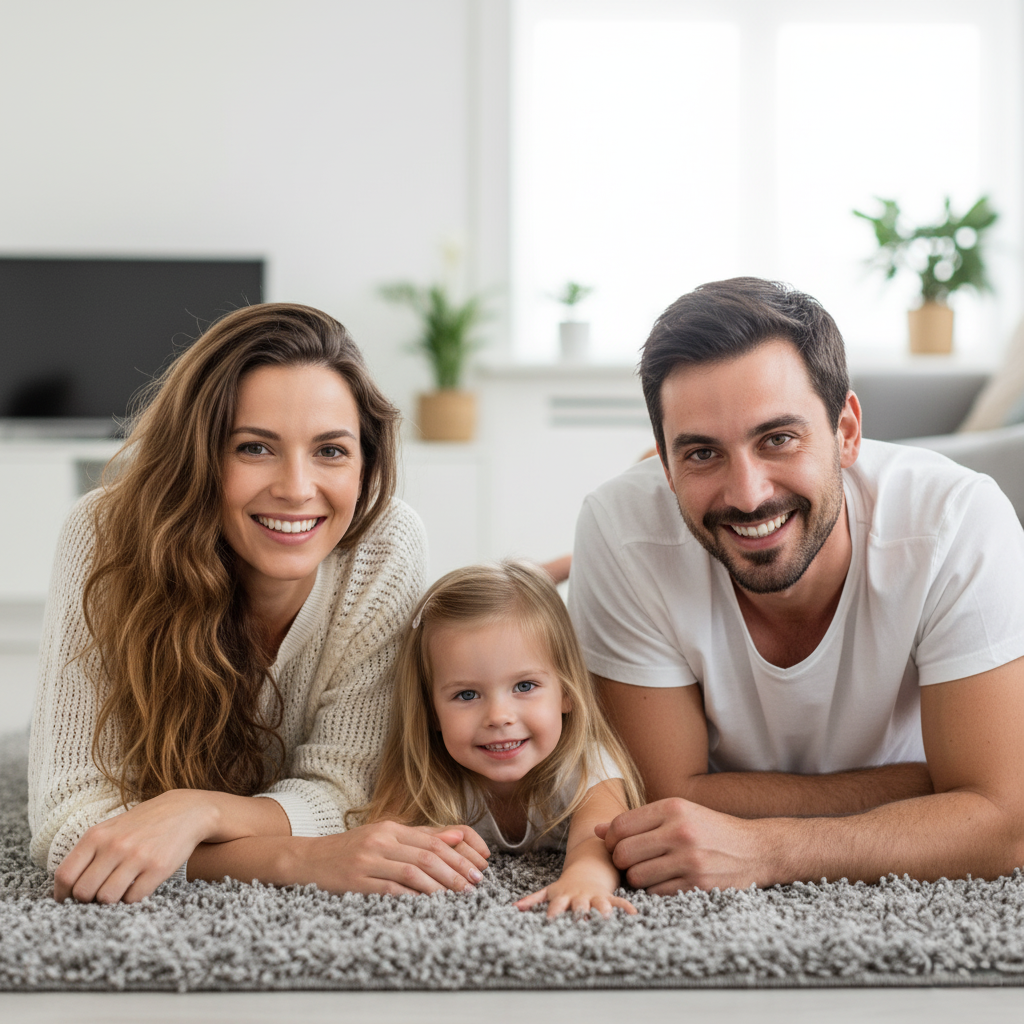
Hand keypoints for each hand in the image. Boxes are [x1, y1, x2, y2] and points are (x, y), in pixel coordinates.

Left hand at [54, 789, 219, 903]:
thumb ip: (89, 854)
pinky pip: (133, 899)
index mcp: (97, 835)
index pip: (65, 875)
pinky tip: (136, 888)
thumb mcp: (111, 829)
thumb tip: (67, 889)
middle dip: (86, 901)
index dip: (62, 895)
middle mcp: (115, 846)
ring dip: (109, 902)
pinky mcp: (158, 868)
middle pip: (83, 892)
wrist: (186, 811)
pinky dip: (131, 900)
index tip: (68, 901)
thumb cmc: (143, 823)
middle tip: (96, 898)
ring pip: (106, 898)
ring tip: (118, 893)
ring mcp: (137, 857)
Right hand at [284, 820, 487, 895]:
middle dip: (455, 871)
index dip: (459, 855)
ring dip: (440, 885)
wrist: (307, 860)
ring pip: (413, 872)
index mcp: (390, 828)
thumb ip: (419, 837)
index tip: (477, 870)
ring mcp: (368, 861)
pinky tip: (429, 904)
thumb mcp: (384, 837)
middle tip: (473, 885)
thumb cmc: (350, 851)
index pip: (433, 840)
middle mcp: (381, 841)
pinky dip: (413, 897)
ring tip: (458, 896)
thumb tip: (457, 836)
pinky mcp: (357, 882)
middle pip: (427, 855)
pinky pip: (391, 890)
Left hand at [515, 871, 636, 918]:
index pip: (556, 906)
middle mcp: (579, 898)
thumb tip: (514, 908)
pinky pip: (618, 901)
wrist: (588, 867)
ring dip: (602, 911)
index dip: (554, 914)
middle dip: (579, 915)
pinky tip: (633, 915)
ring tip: (607, 919)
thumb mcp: (549, 891)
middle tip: (580, 924)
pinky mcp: (608, 898)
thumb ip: (533, 900)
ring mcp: (594, 897)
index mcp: (563, 896)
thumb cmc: (566, 886)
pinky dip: (626, 908)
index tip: (550, 923)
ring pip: (599, 904)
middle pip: (578, 907)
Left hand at [595, 797, 761, 894]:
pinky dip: (655, 889)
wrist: (755, 849)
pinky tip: (666, 880)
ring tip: (650, 870)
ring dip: (637, 877)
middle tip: (630, 861)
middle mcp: (679, 831)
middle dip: (620, 860)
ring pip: (636, 877)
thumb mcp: (678, 813)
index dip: (610, 839)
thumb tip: (597, 830)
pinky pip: (656, 893)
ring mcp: (689, 860)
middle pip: (623, 853)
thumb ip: (638, 821)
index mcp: (672, 808)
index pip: (620, 826)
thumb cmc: (710, 829)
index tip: (616, 844)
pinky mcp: (697, 884)